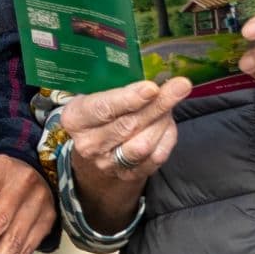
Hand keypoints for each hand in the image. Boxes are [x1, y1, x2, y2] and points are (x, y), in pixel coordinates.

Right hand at [55, 76, 192, 220]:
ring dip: (163, 122)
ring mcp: (108, 163)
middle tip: (179, 86)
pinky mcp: (128, 175)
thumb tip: (154, 78)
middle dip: (157, 105)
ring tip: (170, 104)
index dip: (128, 99)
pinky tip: (168, 124)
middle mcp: (88, 144)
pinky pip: (156, 157)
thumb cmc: (100, 115)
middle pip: (128, 125)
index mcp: (75, 119)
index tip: (151, 88)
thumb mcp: (97, 96)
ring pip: (144, 143)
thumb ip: (118, 88)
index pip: (102, 109)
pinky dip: (167, 138)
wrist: (97, 152)